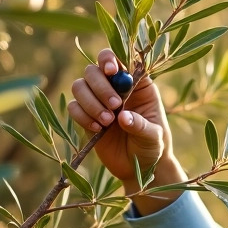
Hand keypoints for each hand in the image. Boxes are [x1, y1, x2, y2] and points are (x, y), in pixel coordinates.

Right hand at [69, 50, 185, 212]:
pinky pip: (73, 107)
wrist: (138, 169)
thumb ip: (141, 126)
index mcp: (138, 84)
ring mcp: (98, 101)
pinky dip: (81, 116)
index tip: (112, 71)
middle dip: (100, 86)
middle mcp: (115, 88)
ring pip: (79, 86)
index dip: (111, 59)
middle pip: (94, 70)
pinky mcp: (86, 117)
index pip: (120, 59)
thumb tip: (123, 117)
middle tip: (114, 106)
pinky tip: (97, 129)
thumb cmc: (152, 147)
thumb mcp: (154, 137)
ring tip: (106, 122)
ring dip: (90, 102)